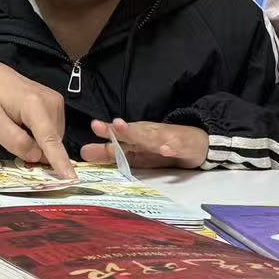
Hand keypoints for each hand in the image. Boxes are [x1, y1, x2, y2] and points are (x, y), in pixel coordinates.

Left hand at [0, 60, 75, 179]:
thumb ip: (15, 142)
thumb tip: (38, 156)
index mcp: (34, 106)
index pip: (50, 140)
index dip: (60, 162)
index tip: (71, 179)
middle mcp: (51, 102)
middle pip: (52, 141)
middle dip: (38, 151)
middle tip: (12, 139)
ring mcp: (55, 101)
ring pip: (54, 137)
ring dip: (38, 142)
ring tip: (15, 126)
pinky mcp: (55, 102)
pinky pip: (52, 129)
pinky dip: (40, 134)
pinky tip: (24, 125)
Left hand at [82, 118, 208, 169]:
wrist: (196, 143)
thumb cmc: (161, 146)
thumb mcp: (135, 150)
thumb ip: (110, 152)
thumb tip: (83, 153)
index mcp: (136, 136)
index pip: (119, 133)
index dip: (107, 130)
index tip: (93, 126)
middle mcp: (148, 135)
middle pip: (133, 132)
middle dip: (119, 130)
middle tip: (103, 126)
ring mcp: (165, 139)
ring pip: (152, 137)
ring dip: (140, 134)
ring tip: (129, 132)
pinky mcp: (182, 146)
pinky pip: (176, 148)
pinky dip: (171, 148)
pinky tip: (165, 150)